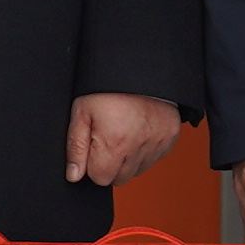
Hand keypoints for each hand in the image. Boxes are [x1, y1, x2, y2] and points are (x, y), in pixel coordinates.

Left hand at [67, 92, 183, 187]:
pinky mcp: (170, 138)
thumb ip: (76, 147)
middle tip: (108, 136)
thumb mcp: (82, 111)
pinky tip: (137, 131)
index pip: (100, 178)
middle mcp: (139, 147)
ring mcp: (157, 143)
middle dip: (111, 163)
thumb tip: (74, 175)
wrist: (140, 66)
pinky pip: (154, 158)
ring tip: (124, 131)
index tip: (95, 145)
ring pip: (137, 170)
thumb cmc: (107, 87)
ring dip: (128, 158)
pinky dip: (144, 150)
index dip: (93, 163)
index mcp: (114, 143)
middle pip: (119, 178)